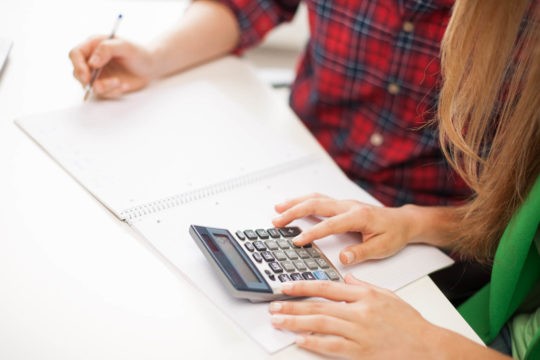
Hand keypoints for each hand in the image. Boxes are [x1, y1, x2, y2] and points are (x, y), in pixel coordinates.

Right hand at [69, 36, 155, 98]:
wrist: (151, 66)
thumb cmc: (139, 53)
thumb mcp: (125, 46)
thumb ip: (106, 49)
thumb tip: (91, 63)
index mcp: (93, 45)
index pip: (75, 54)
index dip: (78, 65)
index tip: (86, 76)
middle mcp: (92, 60)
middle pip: (78, 72)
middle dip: (89, 81)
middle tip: (103, 85)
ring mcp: (98, 74)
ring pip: (89, 86)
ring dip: (104, 88)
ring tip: (119, 83)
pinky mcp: (105, 85)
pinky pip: (102, 93)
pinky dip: (113, 92)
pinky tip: (124, 85)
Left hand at [269, 275, 440, 358]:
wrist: (428, 347)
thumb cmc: (409, 323)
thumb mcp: (387, 296)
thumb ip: (363, 286)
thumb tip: (345, 278)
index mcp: (365, 296)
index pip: (326, 287)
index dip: (303, 286)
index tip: (286, 286)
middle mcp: (360, 312)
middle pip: (319, 306)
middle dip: (292, 305)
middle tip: (274, 305)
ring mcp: (360, 333)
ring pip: (321, 324)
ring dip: (296, 322)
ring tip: (279, 321)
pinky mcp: (361, 352)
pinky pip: (332, 346)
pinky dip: (314, 343)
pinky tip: (300, 340)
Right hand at [272, 193, 415, 264]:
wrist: (403, 221)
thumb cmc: (394, 233)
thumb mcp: (382, 247)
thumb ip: (361, 252)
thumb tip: (343, 258)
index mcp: (358, 216)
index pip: (330, 224)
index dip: (312, 233)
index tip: (297, 241)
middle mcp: (348, 206)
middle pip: (316, 204)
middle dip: (294, 212)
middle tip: (277, 222)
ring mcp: (344, 204)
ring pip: (315, 199)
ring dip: (295, 203)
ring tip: (278, 209)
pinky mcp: (341, 205)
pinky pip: (319, 199)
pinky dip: (303, 201)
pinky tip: (293, 205)